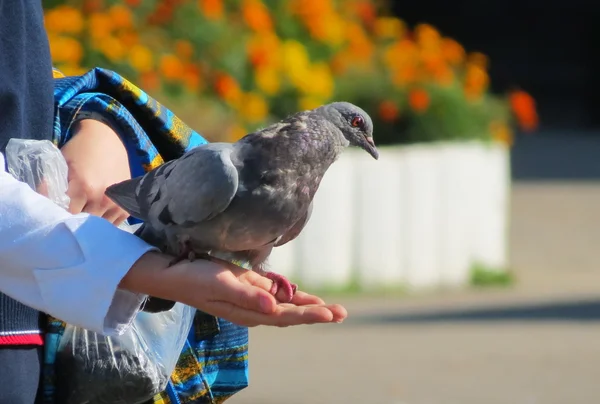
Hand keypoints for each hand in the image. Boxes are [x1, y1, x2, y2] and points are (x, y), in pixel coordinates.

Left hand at [60, 118, 130, 224]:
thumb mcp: (62, 163)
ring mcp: (116, 202)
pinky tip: (97, 214)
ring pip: (100, 226)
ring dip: (91, 224)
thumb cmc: (80, 150)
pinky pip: (114, 223)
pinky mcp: (126, 204)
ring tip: (84, 216)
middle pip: (84, 224)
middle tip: (69, 216)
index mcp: (84, 188)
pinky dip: (105, 222)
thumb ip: (53, 185)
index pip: (68, 216)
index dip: (61, 215)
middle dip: (76, 221)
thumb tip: (44, 203)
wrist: (107, 138)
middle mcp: (102, 198)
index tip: (57, 214)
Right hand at [121, 252, 347, 326]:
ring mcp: (254, 298)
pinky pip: (278, 294)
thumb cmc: (197, 278)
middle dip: (317, 313)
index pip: (285, 315)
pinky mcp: (251, 287)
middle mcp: (255, 308)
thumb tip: (273, 307)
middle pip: (292, 313)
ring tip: (334, 309)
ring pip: (288, 305)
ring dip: (310, 306)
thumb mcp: (222, 284)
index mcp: (250, 311)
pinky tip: (308, 298)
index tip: (329, 313)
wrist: (177, 273)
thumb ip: (248, 296)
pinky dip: (295, 296)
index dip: (308, 315)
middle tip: (342, 313)